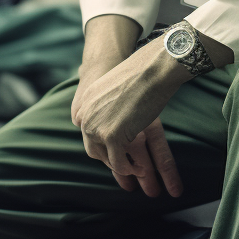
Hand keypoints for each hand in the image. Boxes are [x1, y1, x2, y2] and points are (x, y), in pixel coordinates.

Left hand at [73, 40, 184, 197]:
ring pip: (104, 157)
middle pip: (93, 147)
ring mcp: (96, 126)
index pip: (88, 130)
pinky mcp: (111, 137)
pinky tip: (142, 168)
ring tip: (137, 168)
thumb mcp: (117, 87)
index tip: (118, 150)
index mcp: (86, 100)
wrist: (151, 69)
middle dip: (110, 157)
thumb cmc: (143, 74)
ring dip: (121, 165)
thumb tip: (118, 117)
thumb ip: (110, 103)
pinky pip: (118, 162)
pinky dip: (129, 169)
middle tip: (127, 163)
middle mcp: (86, 114)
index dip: (102, 143)